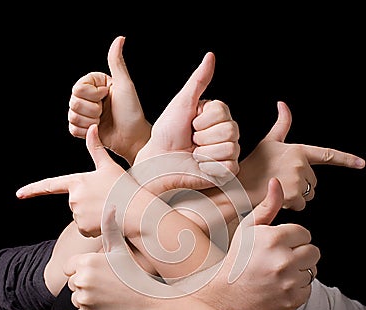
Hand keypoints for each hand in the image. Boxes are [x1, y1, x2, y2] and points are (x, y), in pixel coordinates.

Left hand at [16, 125, 124, 236]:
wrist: (135, 209)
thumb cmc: (124, 187)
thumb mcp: (109, 167)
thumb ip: (96, 149)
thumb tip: (92, 128)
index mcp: (78, 181)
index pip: (51, 185)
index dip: (33, 190)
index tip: (20, 194)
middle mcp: (74, 197)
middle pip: (76, 204)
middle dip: (88, 205)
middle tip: (106, 201)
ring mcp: (77, 213)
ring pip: (82, 217)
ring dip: (93, 217)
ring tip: (109, 210)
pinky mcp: (83, 226)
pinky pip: (86, 230)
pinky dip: (95, 228)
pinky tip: (107, 221)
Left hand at [64, 204, 183, 309]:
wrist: (150, 303)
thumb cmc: (135, 274)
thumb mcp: (122, 250)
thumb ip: (110, 229)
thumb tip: (110, 206)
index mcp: (86, 262)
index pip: (70, 267)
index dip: (84, 269)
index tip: (101, 272)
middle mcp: (82, 281)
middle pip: (73, 283)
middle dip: (86, 284)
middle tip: (109, 284)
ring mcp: (84, 301)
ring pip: (77, 299)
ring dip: (89, 298)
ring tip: (110, 295)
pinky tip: (110, 307)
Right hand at [68, 35, 150, 164]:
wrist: (133, 138)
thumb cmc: (132, 112)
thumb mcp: (125, 85)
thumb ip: (117, 62)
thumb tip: (120, 39)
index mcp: (95, 84)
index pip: (78, 87)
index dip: (92, 95)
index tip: (107, 96)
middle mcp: (88, 97)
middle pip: (73, 101)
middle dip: (92, 110)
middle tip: (105, 111)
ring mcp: (84, 113)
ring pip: (72, 115)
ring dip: (90, 121)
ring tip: (103, 121)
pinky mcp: (83, 128)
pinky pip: (72, 129)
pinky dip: (85, 131)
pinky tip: (97, 129)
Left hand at [132, 52, 239, 193]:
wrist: (159, 162)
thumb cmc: (166, 133)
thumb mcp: (182, 103)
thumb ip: (198, 81)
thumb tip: (210, 56)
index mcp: (217, 116)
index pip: (223, 112)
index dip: (202, 120)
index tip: (190, 124)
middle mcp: (225, 133)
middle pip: (230, 130)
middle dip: (203, 136)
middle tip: (191, 141)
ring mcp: (227, 153)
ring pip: (230, 148)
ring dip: (205, 153)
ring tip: (193, 154)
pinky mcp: (226, 172)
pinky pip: (229, 166)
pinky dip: (210, 167)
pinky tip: (200, 166)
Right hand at [191, 177, 320, 309]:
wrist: (225, 293)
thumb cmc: (237, 258)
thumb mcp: (248, 228)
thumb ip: (267, 205)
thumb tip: (276, 181)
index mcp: (272, 239)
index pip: (304, 233)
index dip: (292, 239)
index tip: (277, 245)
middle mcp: (282, 260)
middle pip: (313, 252)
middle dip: (299, 254)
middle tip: (279, 259)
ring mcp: (287, 282)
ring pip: (312, 271)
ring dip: (299, 271)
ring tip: (278, 273)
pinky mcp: (291, 300)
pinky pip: (308, 289)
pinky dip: (296, 288)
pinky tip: (279, 286)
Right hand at [239, 101, 364, 209]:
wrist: (238, 183)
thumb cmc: (253, 163)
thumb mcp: (268, 142)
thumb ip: (282, 125)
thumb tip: (283, 104)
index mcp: (298, 150)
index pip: (328, 155)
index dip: (346, 159)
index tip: (361, 164)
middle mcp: (301, 164)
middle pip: (313, 182)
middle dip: (301, 184)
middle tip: (281, 181)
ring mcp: (297, 179)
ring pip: (308, 195)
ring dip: (296, 196)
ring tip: (278, 188)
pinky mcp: (293, 195)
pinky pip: (301, 205)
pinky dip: (291, 205)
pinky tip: (277, 197)